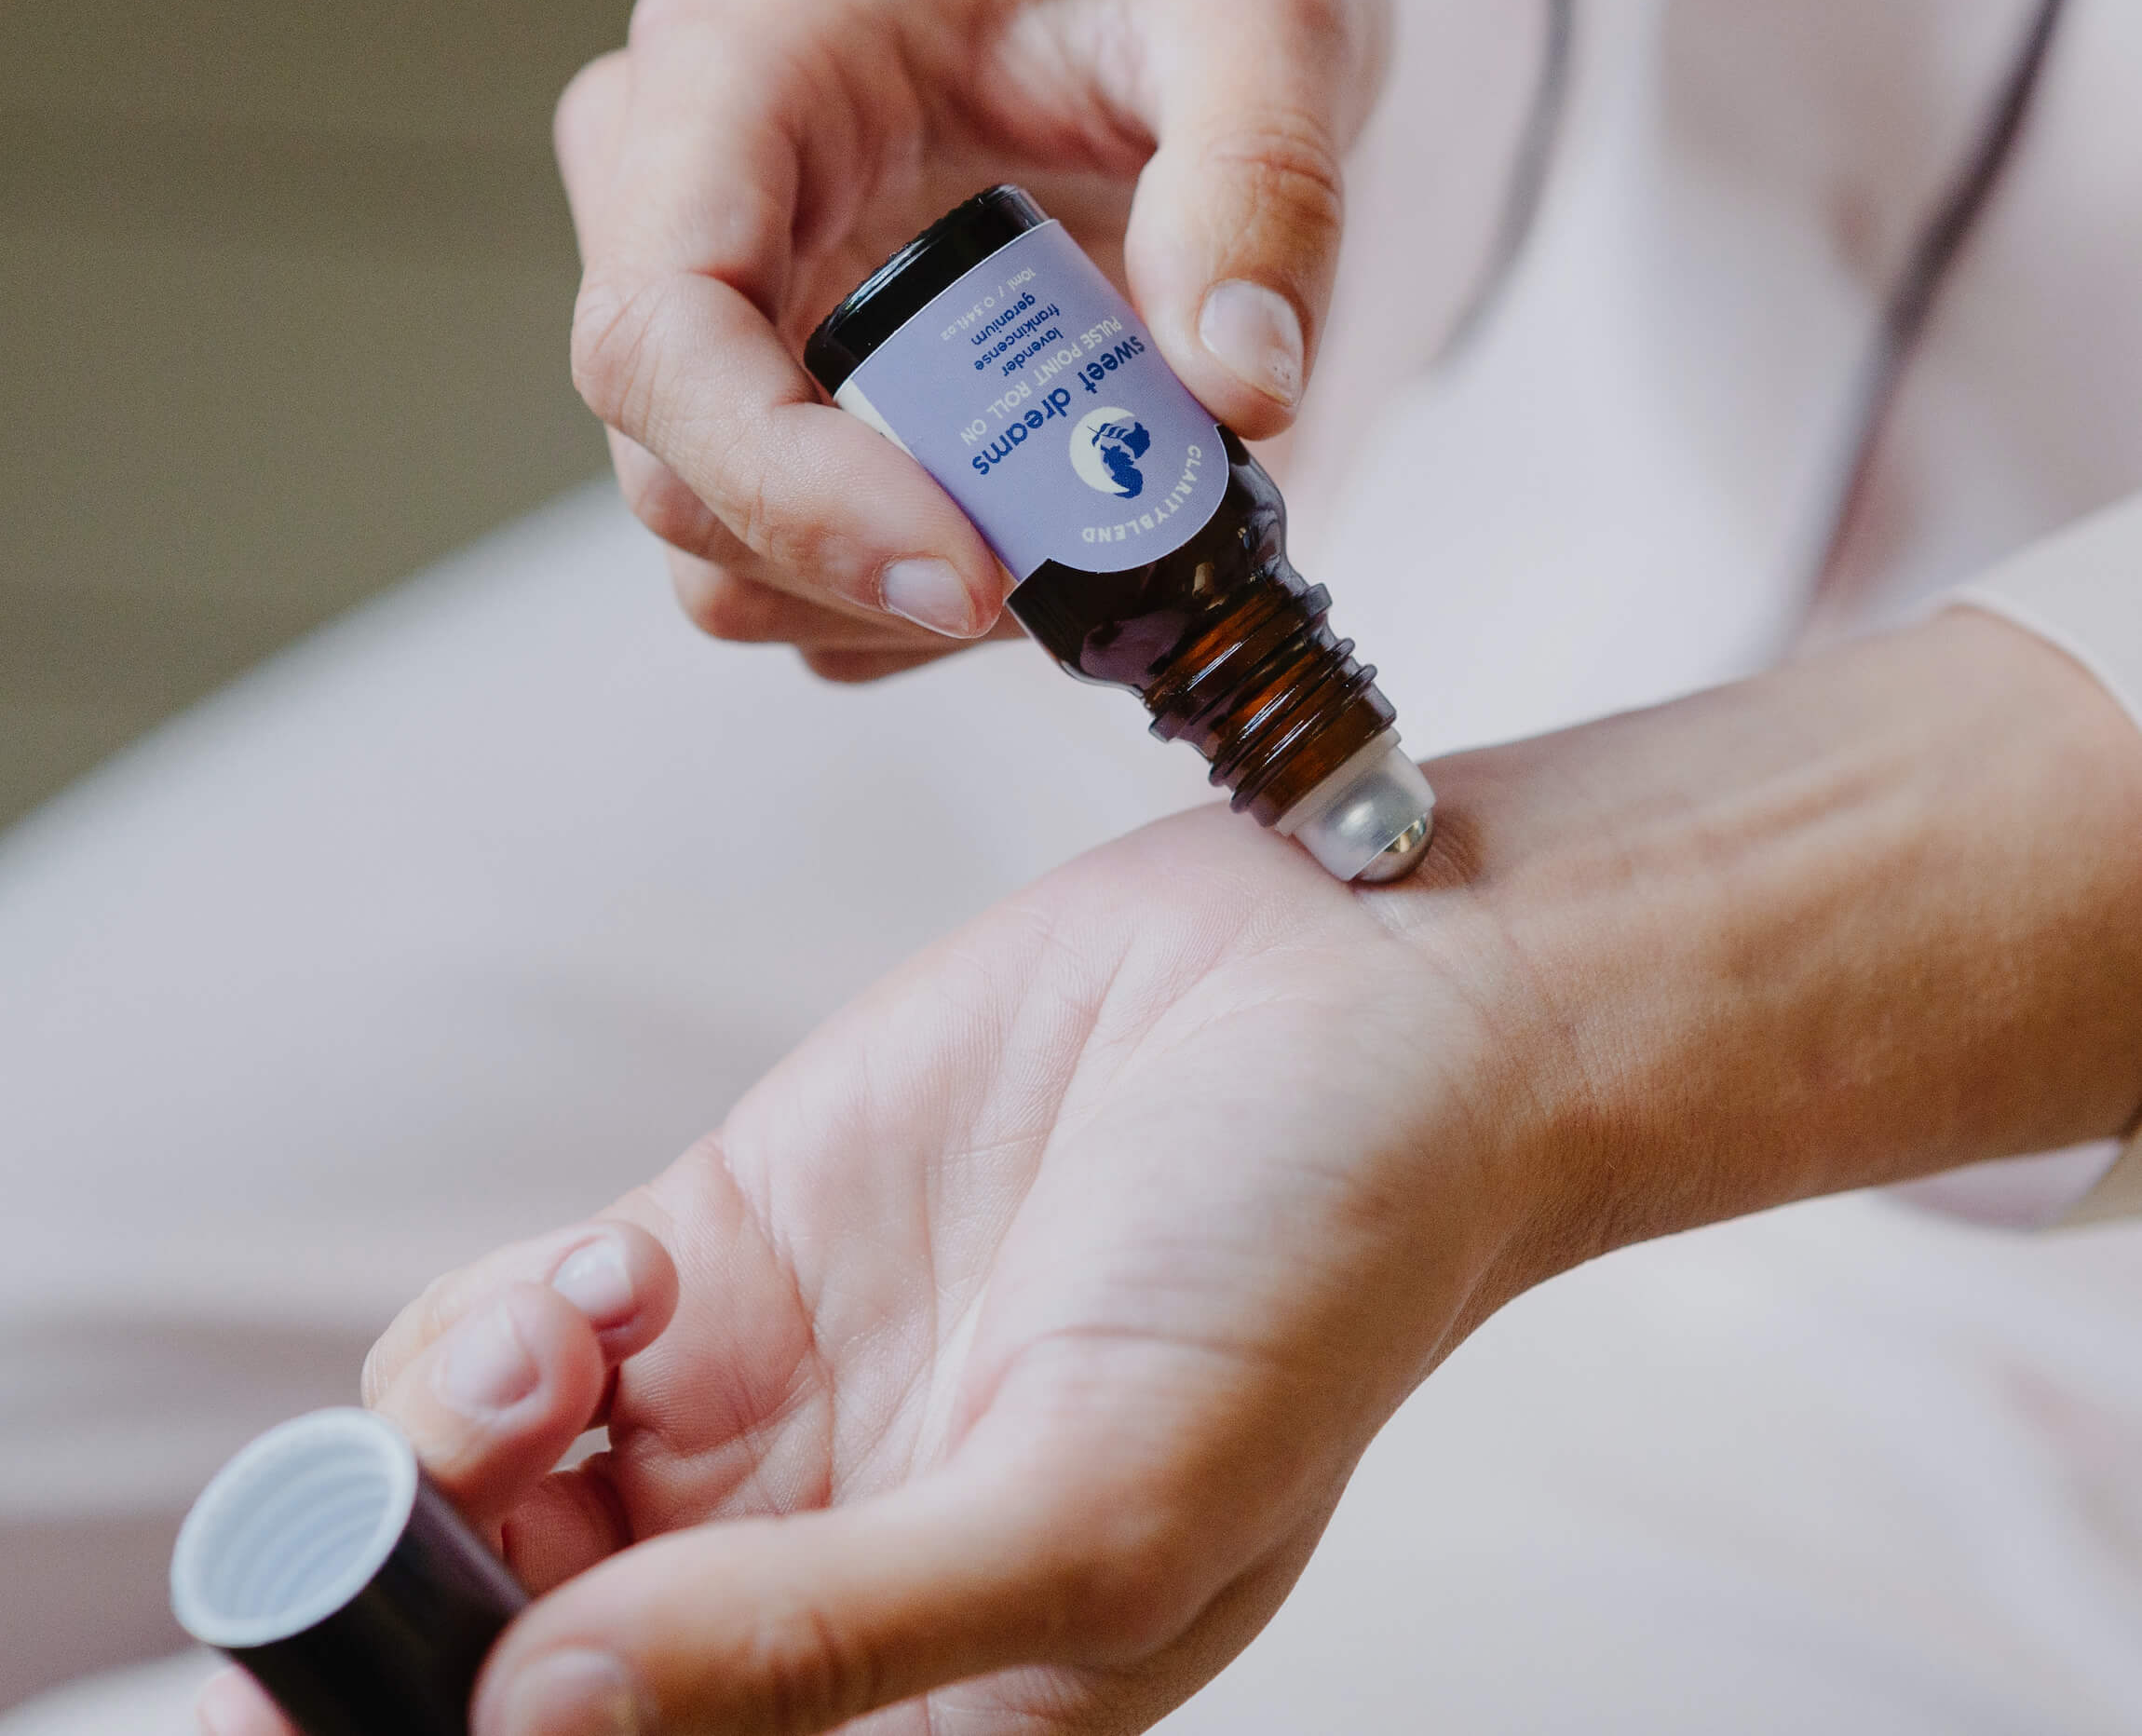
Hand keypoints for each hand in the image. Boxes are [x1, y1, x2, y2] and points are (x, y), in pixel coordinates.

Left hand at [203, 801, 1529, 1735]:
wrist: (1364, 995)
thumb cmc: (1313, 1266)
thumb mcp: (1107, 1502)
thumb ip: (832, 1637)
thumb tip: (542, 1725)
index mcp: (931, 1698)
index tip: (349, 1704)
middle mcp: (827, 1562)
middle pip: (521, 1646)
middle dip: (411, 1611)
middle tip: (379, 1544)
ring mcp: (772, 1398)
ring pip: (496, 1496)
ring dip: (449, 1455)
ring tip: (547, 1369)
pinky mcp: (746, 1238)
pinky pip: (539, 1324)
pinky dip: (511, 1320)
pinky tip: (610, 1284)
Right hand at [558, 0, 1388, 681]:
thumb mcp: (1266, 11)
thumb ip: (1264, 183)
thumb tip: (1238, 392)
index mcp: (745, 57)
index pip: (665, 324)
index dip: (788, 488)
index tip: (970, 577)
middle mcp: (676, 182)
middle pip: (678, 468)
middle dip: (872, 564)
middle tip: (1081, 570)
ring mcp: (709, 302)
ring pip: (720, 550)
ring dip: (896, 602)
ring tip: (1078, 534)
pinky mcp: (757, 393)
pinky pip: (784, 570)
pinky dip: (907, 606)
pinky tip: (1033, 528)